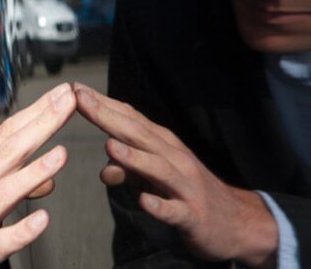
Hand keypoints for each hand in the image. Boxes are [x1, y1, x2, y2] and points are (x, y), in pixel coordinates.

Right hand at [0, 83, 75, 267]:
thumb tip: (47, 179)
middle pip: (8, 152)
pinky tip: (42, 219)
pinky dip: (23, 229)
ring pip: (5, 192)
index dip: (35, 112)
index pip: (5, 135)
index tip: (60, 94)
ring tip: (61, 155)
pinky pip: (4, 240)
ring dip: (34, 172)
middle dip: (41, 125)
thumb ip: (8, 182)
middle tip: (68, 103)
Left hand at [72, 83, 277, 266]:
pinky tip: (144, 202)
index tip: (74, 88)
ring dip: (134, 158)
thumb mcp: (153, 179)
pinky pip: (174, 210)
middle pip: (139, 135)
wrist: (235, 221)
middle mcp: (174, 159)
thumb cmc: (186, 192)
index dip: (102, 104)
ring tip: (109, 147)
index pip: (130, 119)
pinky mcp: (192, 215)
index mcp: (162, 145)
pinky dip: (160, 205)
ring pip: (158, 169)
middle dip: (109, 117)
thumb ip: (127, 170)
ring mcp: (185, 187)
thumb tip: (104, 168)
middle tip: (80, 100)